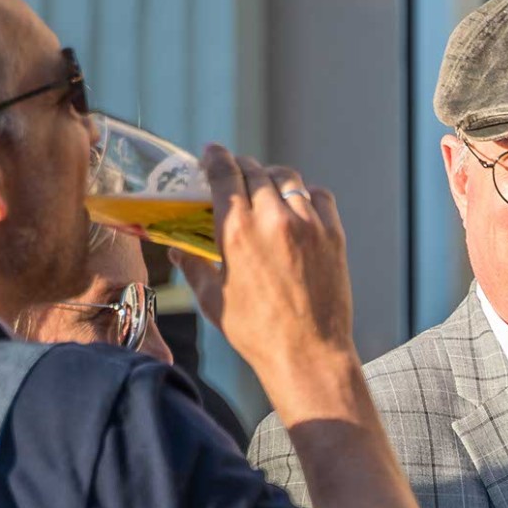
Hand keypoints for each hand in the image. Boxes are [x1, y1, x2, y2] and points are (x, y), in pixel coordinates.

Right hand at [171, 146, 358, 407]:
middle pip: (254, 171)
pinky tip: (297, 207)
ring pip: (287, 179)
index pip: (224, 173)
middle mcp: (273, 219)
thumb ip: (192, 267)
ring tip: (265, 189)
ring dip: (271, 178)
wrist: (308, 354)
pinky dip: (305, 195)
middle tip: (235, 174)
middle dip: (240, 168)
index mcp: (237, 232)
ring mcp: (308, 224)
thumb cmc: (255, 333)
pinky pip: (318, 196)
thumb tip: (175, 251)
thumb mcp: (213, 300)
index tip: (211, 153)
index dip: (215, 158)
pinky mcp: (333, 234)